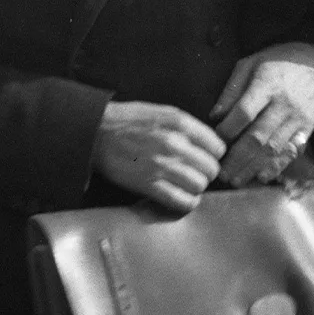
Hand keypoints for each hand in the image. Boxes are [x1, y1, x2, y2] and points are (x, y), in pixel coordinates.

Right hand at [93, 101, 225, 214]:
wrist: (96, 132)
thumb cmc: (128, 120)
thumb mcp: (162, 111)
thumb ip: (187, 125)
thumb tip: (210, 143)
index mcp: (179, 123)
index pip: (217, 147)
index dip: (212, 154)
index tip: (205, 157)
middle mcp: (173, 144)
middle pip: (211, 169)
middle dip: (205, 172)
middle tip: (195, 172)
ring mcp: (161, 166)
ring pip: (199, 186)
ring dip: (196, 187)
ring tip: (187, 184)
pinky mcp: (148, 185)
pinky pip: (181, 201)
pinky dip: (186, 202)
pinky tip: (182, 197)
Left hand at [210, 42, 313, 187]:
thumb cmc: (278, 60)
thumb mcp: (251, 62)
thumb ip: (231, 89)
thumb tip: (214, 115)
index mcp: (267, 84)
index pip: (244, 112)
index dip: (228, 130)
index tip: (215, 141)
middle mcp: (284, 103)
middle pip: (258, 136)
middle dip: (238, 158)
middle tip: (221, 173)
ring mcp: (298, 118)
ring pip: (274, 148)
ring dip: (254, 167)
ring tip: (237, 179)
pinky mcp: (308, 127)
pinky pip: (292, 151)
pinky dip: (277, 166)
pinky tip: (262, 176)